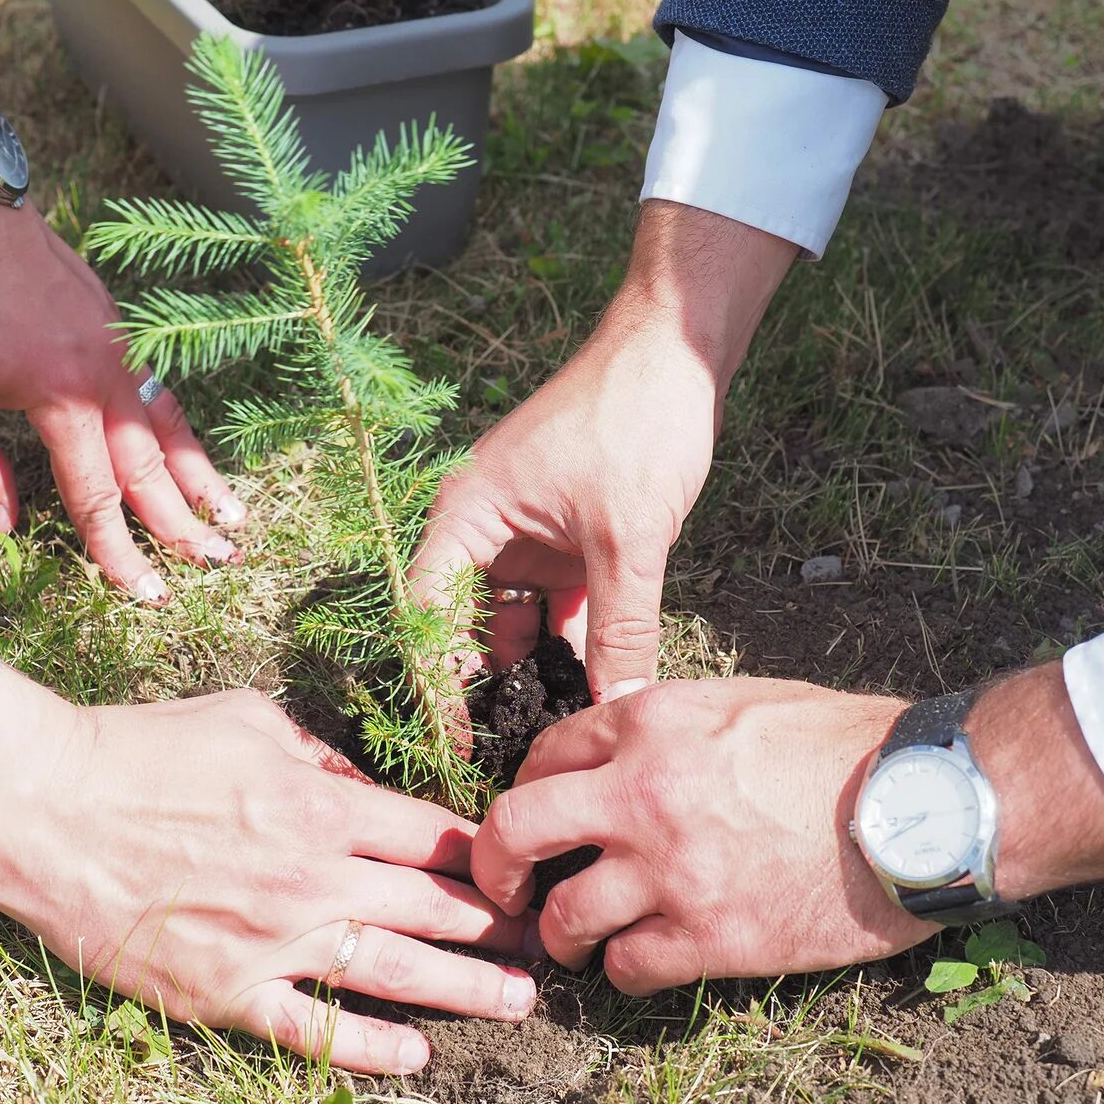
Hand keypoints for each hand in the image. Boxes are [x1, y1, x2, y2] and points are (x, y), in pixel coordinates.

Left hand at [0, 63, 243, 600]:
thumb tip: (2, 529)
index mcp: (59, 400)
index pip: (96, 494)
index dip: (118, 549)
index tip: (142, 591)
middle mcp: (103, 377)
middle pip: (151, 468)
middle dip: (183, 525)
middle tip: (219, 566)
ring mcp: (119, 348)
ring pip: (169, 427)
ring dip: (202, 477)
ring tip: (234, 519)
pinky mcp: (118, 326)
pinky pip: (159, 390)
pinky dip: (181, 429)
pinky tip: (191, 452)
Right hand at [0, 669, 540, 1073]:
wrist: (49, 806)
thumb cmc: (143, 749)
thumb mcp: (246, 719)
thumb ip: (319, 753)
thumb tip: (363, 783)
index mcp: (321, 805)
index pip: (432, 837)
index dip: (486, 856)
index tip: (521, 869)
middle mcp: (312, 879)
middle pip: (433, 907)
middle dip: (499, 924)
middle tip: (546, 940)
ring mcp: (272, 941)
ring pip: (394, 972)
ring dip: (467, 988)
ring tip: (520, 1000)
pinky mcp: (226, 991)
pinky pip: (311, 1030)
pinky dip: (367, 1047)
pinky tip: (417, 1056)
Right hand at [410, 201, 795, 700]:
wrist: (675, 349)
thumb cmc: (633, 421)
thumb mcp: (627, 538)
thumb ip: (620, 630)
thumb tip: (619, 709)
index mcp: (466, 515)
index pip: (427, 612)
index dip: (435, 681)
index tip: (452, 744)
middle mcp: (481, 528)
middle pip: (462, 623)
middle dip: (480, 686)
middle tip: (499, 753)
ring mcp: (522, 534)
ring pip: (512, 619)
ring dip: (528, 669)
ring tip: (545, 732)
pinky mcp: (563, 537)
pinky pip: (554, 604)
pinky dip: (566, 641)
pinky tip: (585, 689)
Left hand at [472, 668, 1103, 993]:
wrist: (926, 804)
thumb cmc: (841, 743)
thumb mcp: (738, 700)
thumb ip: (662, 721)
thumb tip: (613, 740)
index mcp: (648, 724)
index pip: (541, 755)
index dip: (528, 789)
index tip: (536, 818)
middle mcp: (641, 794)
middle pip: (512, 830)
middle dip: (494, 865)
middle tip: (504, 888)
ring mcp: (671, 870)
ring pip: (563, 918)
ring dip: (560, 934)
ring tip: (574, 939)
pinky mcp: (711, 936)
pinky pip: (627, 968)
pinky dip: (623, 969)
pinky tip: (641, 960)